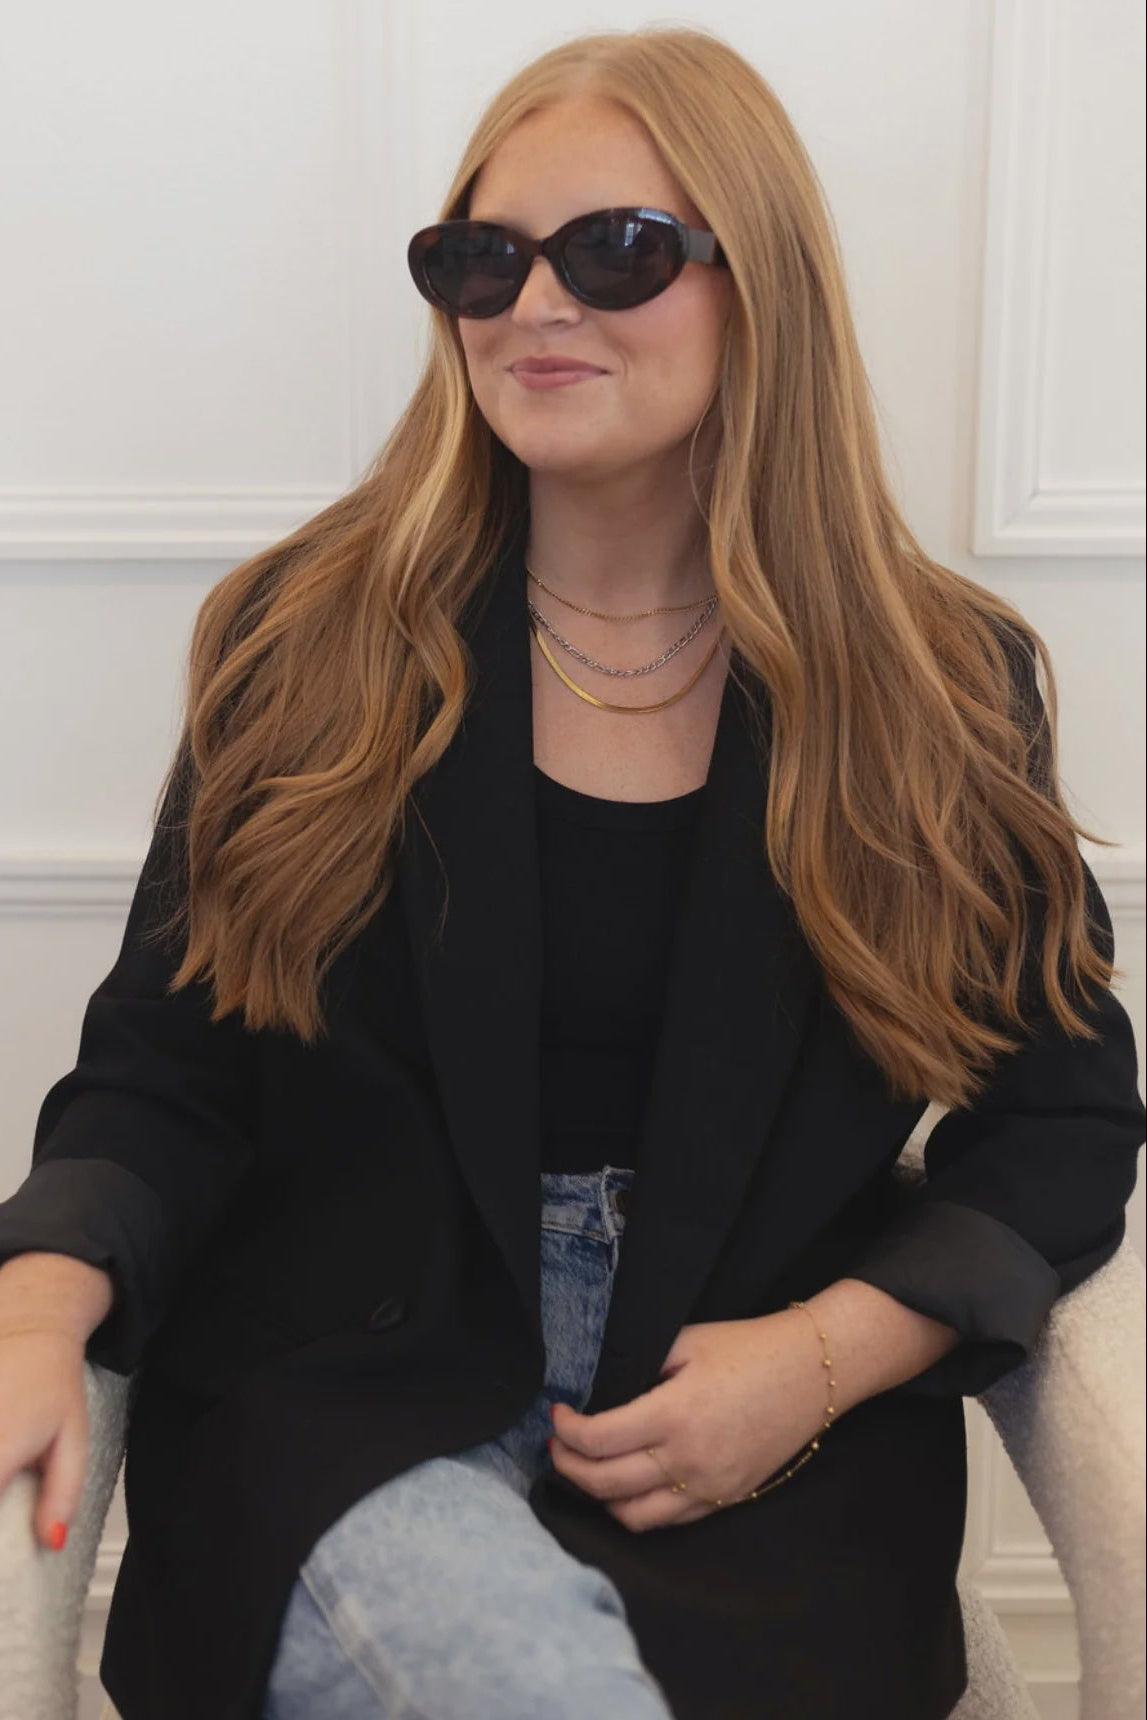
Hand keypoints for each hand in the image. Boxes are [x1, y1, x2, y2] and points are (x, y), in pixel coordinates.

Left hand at [549, 1307, 832, 1531]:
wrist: (812, 1373)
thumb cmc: (748, 1348)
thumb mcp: (686, 1341)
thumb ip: (639, 1365)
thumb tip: (595, 1389)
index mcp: (674, 1414)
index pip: (598, 1440)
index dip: (566, 1431)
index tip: (556, 1414)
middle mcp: (688, 1460)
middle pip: (605, 1484)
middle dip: (569, 1466)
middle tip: (556, 1446)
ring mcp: (708, 1487)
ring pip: (633, 1517)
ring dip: (600, 1497)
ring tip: (588, 1469)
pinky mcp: (725, 1499)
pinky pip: (668, 1522)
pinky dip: (637, 1509)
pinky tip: (627, 1485)